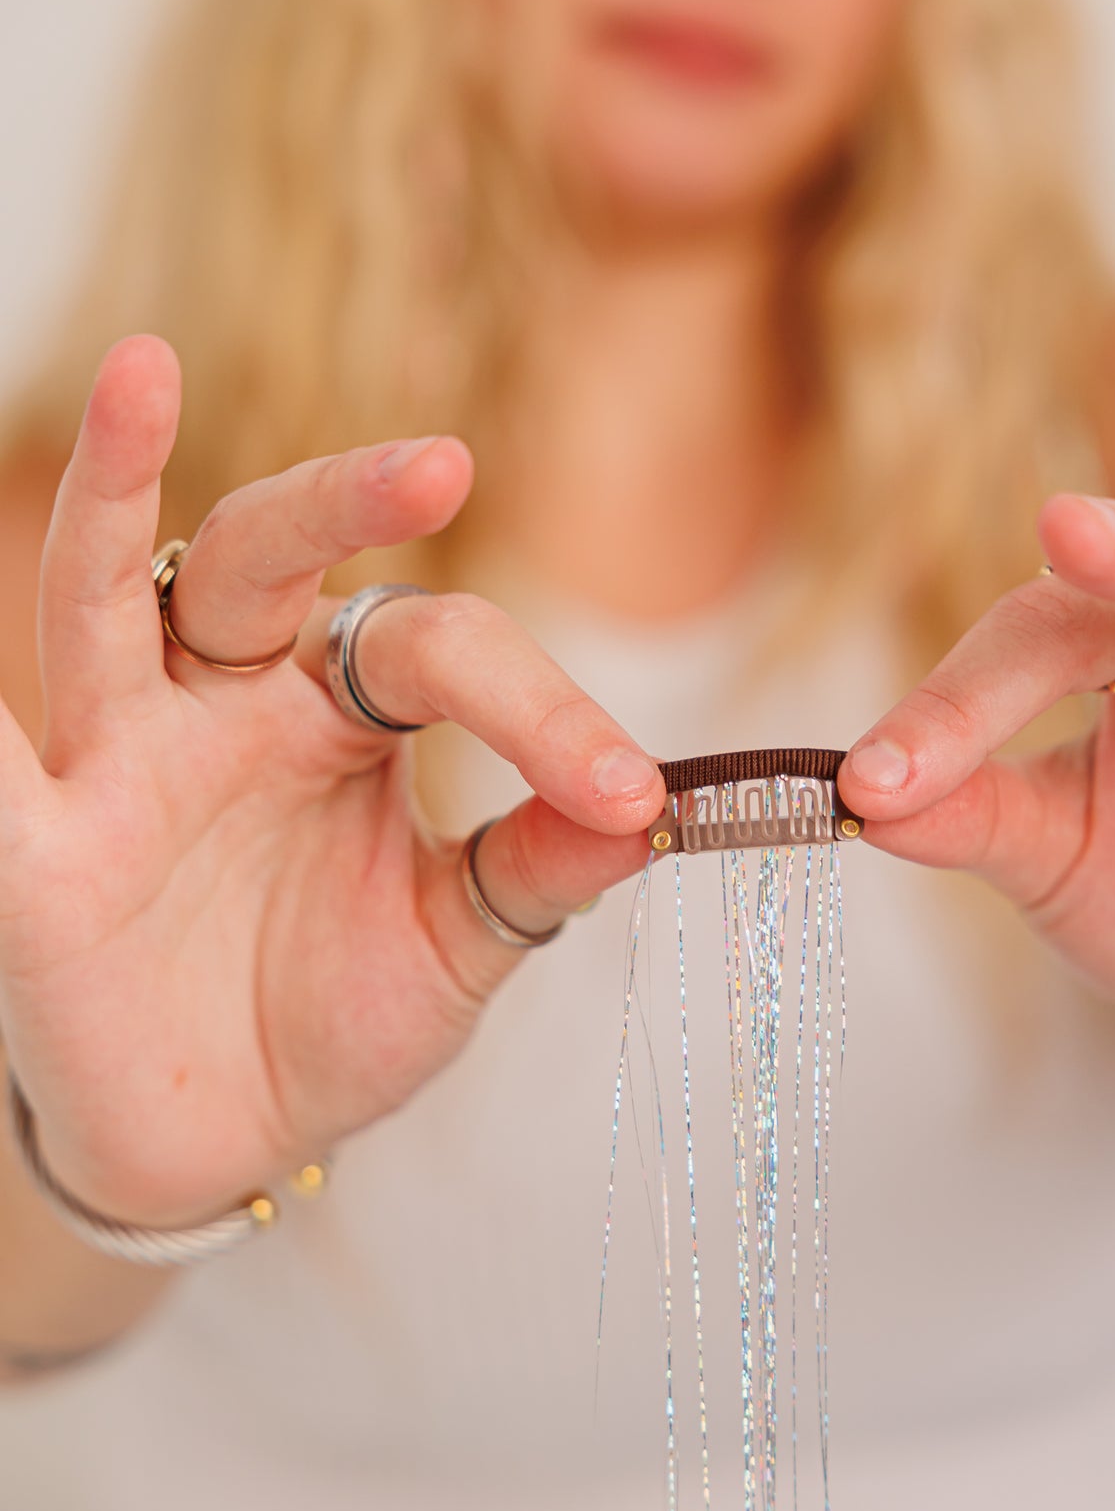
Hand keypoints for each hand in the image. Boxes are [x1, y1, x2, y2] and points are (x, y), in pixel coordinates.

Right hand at [0, 338, 662, 1227]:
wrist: (228, 1140)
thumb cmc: (336, 1014)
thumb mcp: (456, 943)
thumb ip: (534, 871)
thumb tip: (656, 808)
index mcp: (339, 710)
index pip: (436, 648)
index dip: (542, 709)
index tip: (632, 795)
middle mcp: (224, 704)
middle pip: (264, 557)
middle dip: (340, 500)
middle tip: (443, 463)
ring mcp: (121, 764)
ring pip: (102, 598)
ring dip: (113, 492)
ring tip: (144, 370)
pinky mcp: (39, 858)